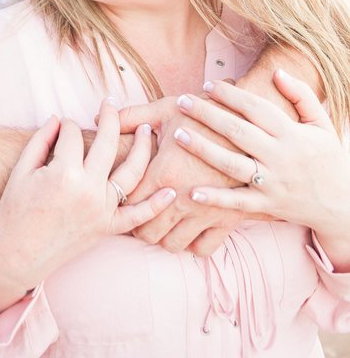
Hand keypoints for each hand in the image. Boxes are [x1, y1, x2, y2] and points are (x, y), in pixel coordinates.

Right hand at [0, 102, 174, 313]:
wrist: (17, 255)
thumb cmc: (14, 212)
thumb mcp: (21, 172)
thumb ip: (40, 141)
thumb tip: (57, 119)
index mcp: (63, 173)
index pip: (71, 135)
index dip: (65, 125)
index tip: (61, 125)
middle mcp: (88, 189)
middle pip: (106, 143)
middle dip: (109, 118)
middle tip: (110, 104)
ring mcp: (101, 209)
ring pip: (131, 173)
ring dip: (142, 148)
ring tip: (147, 129)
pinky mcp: (107, 228)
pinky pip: (137, 215)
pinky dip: (156, 204)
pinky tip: (169, 189)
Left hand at [116, 97, 243, 254]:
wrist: (257, 128)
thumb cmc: (208, 115)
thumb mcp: (168, 109)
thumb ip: (132, 115)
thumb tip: (101, 115)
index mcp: (163, 174)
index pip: (128, 204)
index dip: (119, 203)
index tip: (119, 197)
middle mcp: (182, 199)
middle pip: (146, 232)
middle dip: (137, 225)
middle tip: (137, 213)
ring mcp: (206, 213)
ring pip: (172, 245)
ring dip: (163, 236)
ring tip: (160, 222)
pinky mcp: (227, 221)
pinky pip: (203, 249)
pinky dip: (192, 243)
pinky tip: (186, 228)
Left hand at [174, 71, 349, 245]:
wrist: (343, 205)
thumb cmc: (327, 159)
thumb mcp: (321, 125)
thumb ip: (301, 96)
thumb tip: (277, 72)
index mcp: (291, 134)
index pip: (256, 108)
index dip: (230, 95)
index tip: (207, 84)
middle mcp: (280, 157)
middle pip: (238, 132)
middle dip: (207, 115)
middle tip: (182, 101)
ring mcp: (273, 182)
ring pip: (233, 164)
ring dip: (203, 149)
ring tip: (178, 134)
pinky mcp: (267, 205)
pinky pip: (238, 202)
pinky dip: (216, 198)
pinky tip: (192, 191)